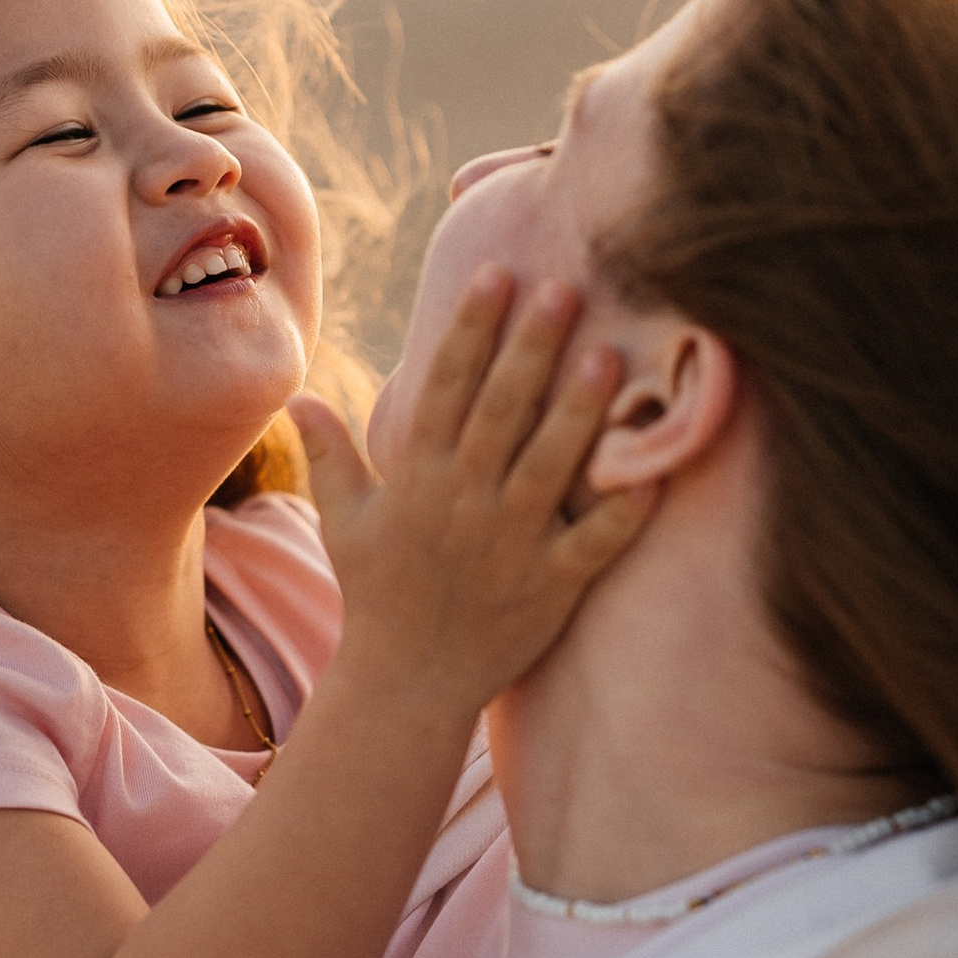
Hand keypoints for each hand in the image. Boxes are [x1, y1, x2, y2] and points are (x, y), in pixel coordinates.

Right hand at [291, 270, 654, 714]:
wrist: (406, 684)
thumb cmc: (379, 594)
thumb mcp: (345, 521)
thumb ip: (331, 453)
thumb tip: (301, 396)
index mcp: (419, 479)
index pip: (446, 389)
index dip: (471, 328)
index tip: (496, 272)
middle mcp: (466, 503)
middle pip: (501, 413)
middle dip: (531, 349)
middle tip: (565, 287)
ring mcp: (513, 544)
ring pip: (549, 467)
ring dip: (577, 412)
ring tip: (607, 356)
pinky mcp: (552, 586)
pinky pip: (595, 542)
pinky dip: (626, 509)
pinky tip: (656, 467)